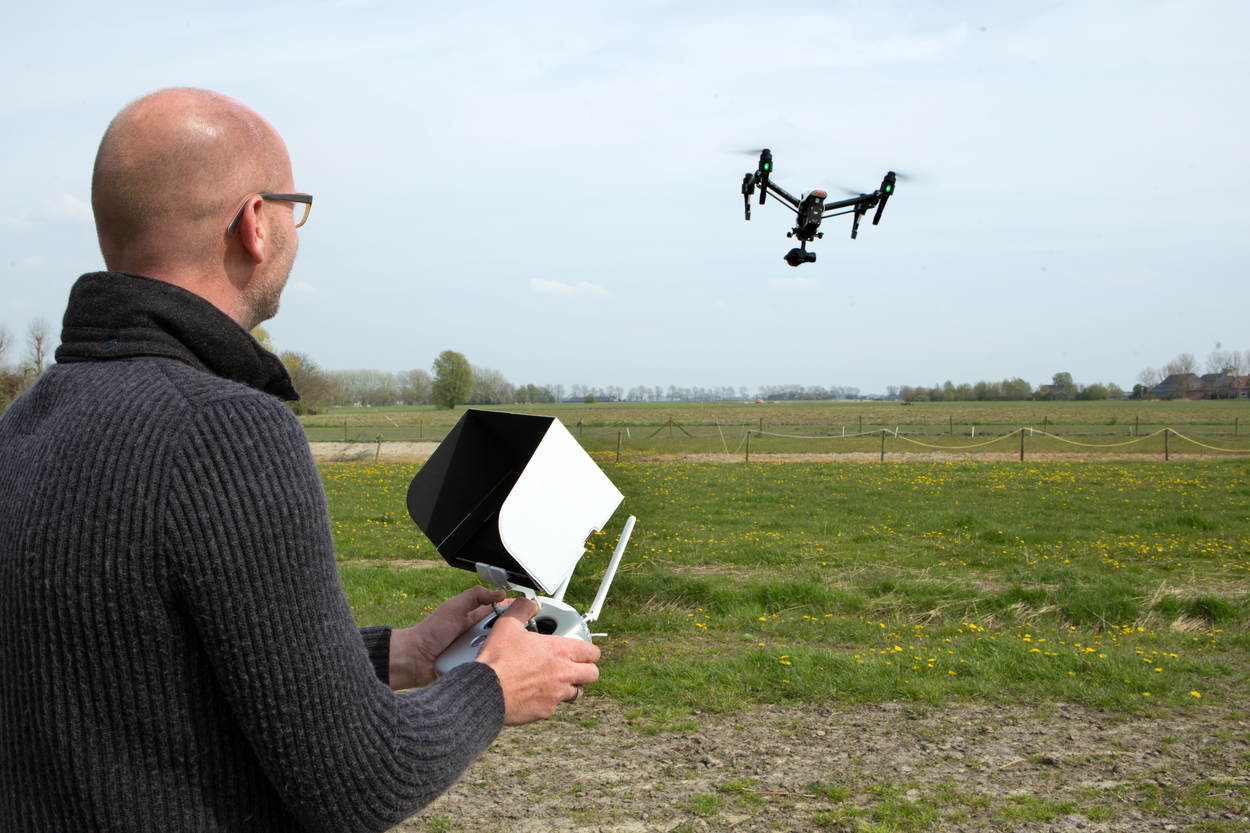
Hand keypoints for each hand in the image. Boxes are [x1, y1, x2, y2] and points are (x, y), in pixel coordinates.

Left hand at [388, 586, 504, 689]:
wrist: (415, 659)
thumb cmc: (431, 632)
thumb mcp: (454, 607)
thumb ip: (476, 595)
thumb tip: (501, 593)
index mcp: (474, 618)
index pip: (500, 613)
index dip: (512, 611)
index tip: (527, 610)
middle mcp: (478, 636)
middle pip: (502, 633)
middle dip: (506, 633)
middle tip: (509, 633)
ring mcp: (477, 653)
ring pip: (498, 650)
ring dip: (497, 649)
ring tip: (493, 650)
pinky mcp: (474, 669)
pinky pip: (489, 666)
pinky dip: (490, 664)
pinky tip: (492, 665)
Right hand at [475, 598, 600, 725]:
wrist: (486, 691)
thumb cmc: (498, 659)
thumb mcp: (508, 625)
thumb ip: (522, 610)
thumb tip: (529, 603)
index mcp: (559, 650)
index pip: (592, 652)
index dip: (588, 651)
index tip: (582, 651)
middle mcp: (563, 673)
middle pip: (592, 674)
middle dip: (586, 670)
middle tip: (573, 667)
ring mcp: (556, 694)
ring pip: (577, 693)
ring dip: (570, 687)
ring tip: (556, 681)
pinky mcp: (545, 711)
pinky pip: (555, 707)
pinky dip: (549, 701)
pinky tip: (536, 695)